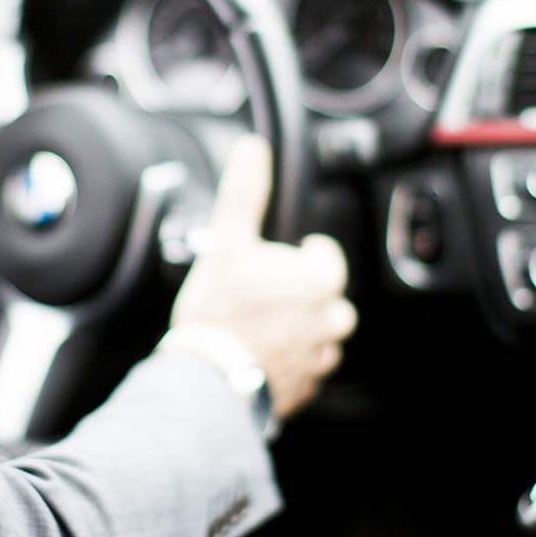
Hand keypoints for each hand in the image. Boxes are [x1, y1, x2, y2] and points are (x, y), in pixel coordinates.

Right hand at [168, 135, 355, 419]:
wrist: (204, 380)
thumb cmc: (218, 312)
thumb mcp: (226, 242)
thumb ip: (244, 194)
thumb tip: (252, 150)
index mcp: (320, 282)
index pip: (325, 257)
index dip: (297, 256)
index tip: (271, 263)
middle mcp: (330, 321)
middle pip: (323, 295)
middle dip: (298, 293)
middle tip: (259, 295)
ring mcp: (319, 357)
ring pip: (318, 333)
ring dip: (297, 327)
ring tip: (257, 326)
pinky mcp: (307, 386)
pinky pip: (306, 366)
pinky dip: (290, 359)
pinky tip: (259, 352)